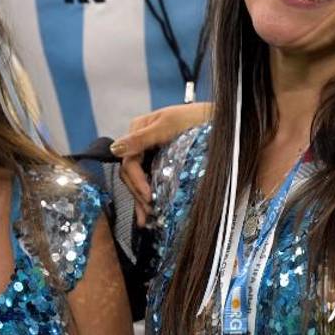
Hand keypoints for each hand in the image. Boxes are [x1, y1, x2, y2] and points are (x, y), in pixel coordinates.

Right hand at [110, 101, 211, 225]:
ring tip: (147, 219)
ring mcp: (150, 153)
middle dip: (138, 194)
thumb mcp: (168, 124)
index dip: (136, 181)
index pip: (129, 161)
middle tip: (150, 211)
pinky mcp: (161, 163)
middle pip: (131, 173)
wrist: (218, 117)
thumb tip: (116, 148)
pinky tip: (148, 213)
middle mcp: (141, 143)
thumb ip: (141, 138)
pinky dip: (147, 197)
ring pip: (138, 179)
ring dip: (140, 200)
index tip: (148, 197)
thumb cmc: (196, 116)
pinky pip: (149, 181)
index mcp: (138, 129)